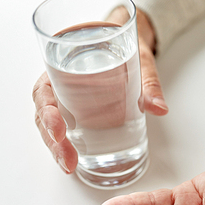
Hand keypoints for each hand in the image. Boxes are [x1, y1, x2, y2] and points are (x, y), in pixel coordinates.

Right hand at [32, 8, 165, 173]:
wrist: (123, 38)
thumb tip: (160, 108)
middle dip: (53, 141)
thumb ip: (149, 82)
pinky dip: (65, 145)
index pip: (43, 90)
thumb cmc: (124, 43)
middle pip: (44, 114)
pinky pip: (63, 127)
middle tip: (68, 161)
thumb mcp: (139, 58)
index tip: (59, 131)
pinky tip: (72, 161)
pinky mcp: (75, 110)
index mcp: (64, 64)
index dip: (47, 111)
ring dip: (56, 148)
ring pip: (50, 125)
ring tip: (69, 167)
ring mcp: (65, 98)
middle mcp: (58, 83)